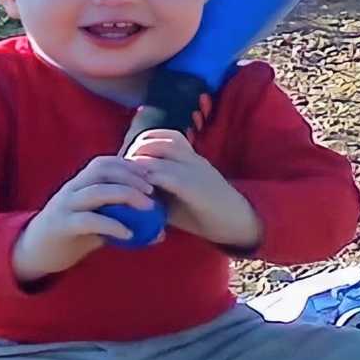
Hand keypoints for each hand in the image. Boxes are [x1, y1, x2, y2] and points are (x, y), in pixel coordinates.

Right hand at [12, 155, 155, 282]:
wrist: (34, 252)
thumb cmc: (72, 235)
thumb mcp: (99, 224)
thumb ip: (123, 221)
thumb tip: (159, 231)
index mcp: (80, 183)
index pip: (105, 163)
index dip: (129, 165)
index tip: (152, 175)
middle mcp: (72, 189)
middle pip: (103, 171)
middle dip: (131, 177)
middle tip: (153, 191)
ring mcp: (65, 206)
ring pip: (97, 191)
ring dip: (126, 195)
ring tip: (147, 207)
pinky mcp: (62, 226)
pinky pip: (89, 220)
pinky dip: (112, 224)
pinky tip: (129, 233)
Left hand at [126, 129, 261, 248]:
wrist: (236, 223)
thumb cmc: (203, 212)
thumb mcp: (177, 196)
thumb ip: (157, 189)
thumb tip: (128, 192)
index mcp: (189, 157)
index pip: (161, 135)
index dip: (140, 145)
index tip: (127, 164)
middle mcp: (191, 158)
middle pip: (154, 139)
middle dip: (133, 153)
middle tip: (123, 173)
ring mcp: (194, 170)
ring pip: (159, 152)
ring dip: (139, 164)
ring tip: (129, 181)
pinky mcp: (195, 188)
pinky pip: (167, 176)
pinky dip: (150, 180)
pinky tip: (140, 192)